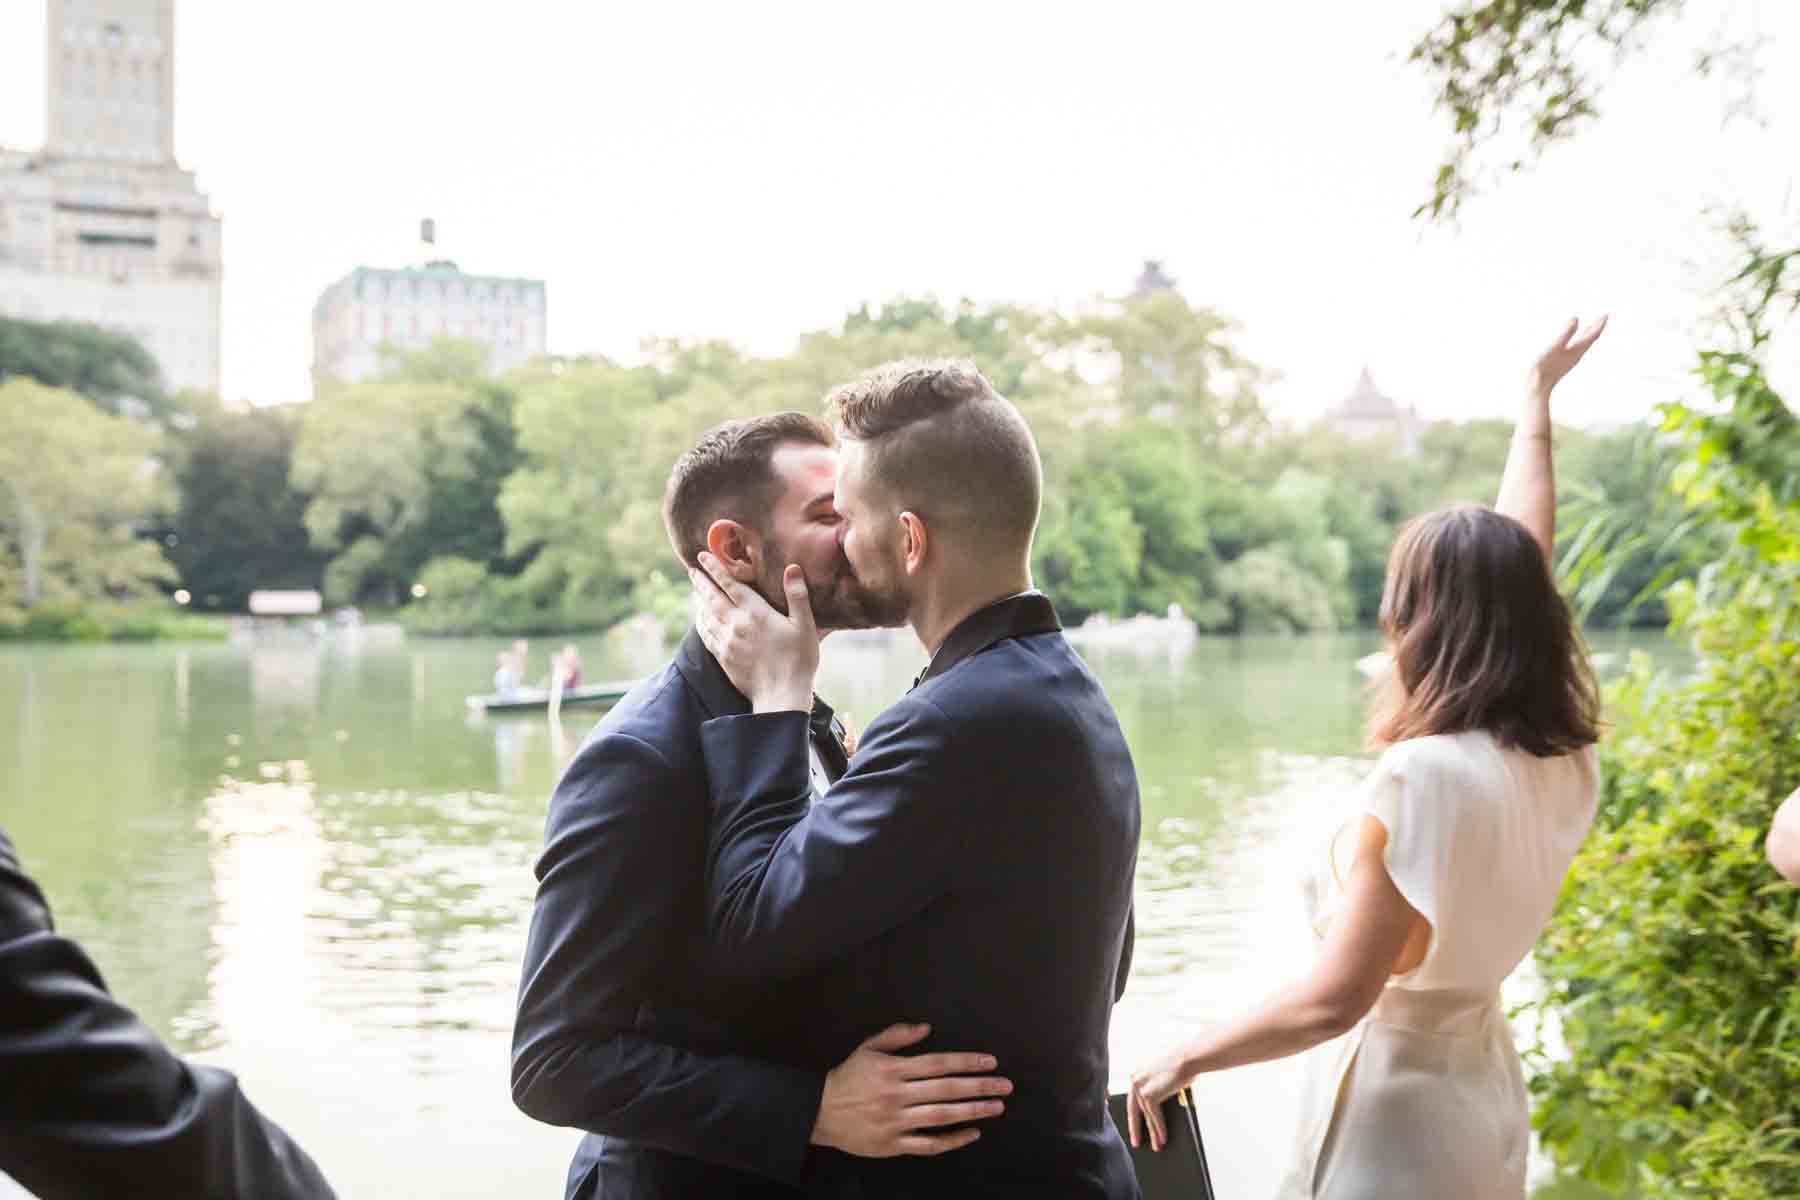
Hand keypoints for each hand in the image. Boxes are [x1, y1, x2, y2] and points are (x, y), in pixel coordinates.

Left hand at [689, 552, 819, 712]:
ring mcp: (727, 642)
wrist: (781, 696)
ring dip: (699, 601)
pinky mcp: (724, 658)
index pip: (730, 584)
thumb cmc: (798, 660)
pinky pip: (706, 635)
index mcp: (756, 613)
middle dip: (702, 582)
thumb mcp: (805, 626)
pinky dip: (701, 623)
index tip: (704, 556)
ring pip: (707, 616)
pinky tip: (701, 619)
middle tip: (692, 570)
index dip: (716, 568)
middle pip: (713, 598)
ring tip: (696, 591)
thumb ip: (797, 596)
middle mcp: (737, 625)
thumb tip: (792, 568)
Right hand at [812, 1023, 1012, 1157]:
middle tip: (1005, 1085)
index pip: (938, 1064)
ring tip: (997, 1107)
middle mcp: (897, 1095)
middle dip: (979, 1086)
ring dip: (972, 1112)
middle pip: (946, 1090)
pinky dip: (952, 1140)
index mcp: (893, 1070)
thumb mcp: (868, 1048)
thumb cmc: (847, 1077)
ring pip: (941, 1117)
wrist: (819, 1112)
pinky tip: (972, 1133)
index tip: (990, 1061)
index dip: (966, 1062)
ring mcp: (896, 1122)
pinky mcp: (893, 1145)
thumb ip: (898, 1035)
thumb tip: (927, 1027)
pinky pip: (928, 1144)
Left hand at [1126, 1045, 1191, 1152]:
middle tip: (1136, 1142)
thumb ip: (1158, 1088)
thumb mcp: (1165, 1076)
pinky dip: (1160, 1130)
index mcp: (1137, 1073)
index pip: (1132, 1098)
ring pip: (1146, 1116)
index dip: (1133, 1113)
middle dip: (1135, 1127)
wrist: (1188, 1057)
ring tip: (1156, 1147)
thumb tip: (1157, 1111)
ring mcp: (1140, 1087)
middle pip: (1133, 1109)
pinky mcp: (1149, 1095)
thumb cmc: (1183, 1064)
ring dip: (1152, 1133)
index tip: (1132, 1125)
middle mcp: (1135, 1079)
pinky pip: (1154, 1117)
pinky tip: (1162, 1140)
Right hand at [1529, 315, 1607, 396]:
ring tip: (1592, 326)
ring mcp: (1570, 359)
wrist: (1537, 387)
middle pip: (1590, 339)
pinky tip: (1574, 341)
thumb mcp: (1554, 346)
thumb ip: (1565, 333)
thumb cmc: (1543, 367)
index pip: (1592, 335)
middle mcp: (1576, 355)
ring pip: (1583, 345)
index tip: (1606, 314)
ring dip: (1588, 334)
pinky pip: (1576, 349)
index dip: (1599, 324)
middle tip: (1603, 317)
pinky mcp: (1563, 363)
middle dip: (1596, 327)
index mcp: (1576, 350)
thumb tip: (1576, 318)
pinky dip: (1579, 341)